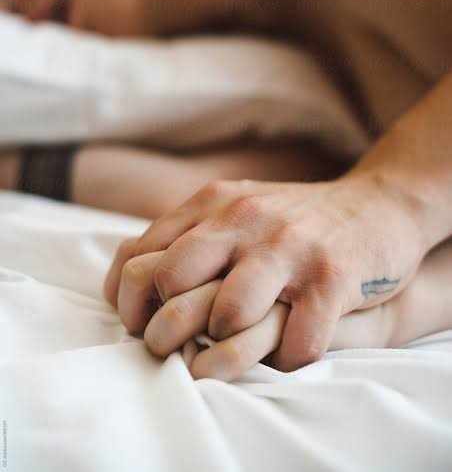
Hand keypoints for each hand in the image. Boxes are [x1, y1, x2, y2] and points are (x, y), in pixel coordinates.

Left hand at [105, 171, 424, 372]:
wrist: (379, 204)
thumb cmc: (295, 219)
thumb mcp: (237, 208)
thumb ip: (189, 234)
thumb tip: (130, 277)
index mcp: (214, 203)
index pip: (140, 256)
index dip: (127, 302)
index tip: (140, 325)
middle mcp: (245, 218)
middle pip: (170, 281)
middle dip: (164, 329)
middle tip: (177, 349)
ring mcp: (289, 247)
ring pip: (227, 314)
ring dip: (226, 347)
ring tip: (239, 347)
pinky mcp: (332, 277)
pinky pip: (295, 342)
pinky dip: (286, 361)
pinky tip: (291, 350)